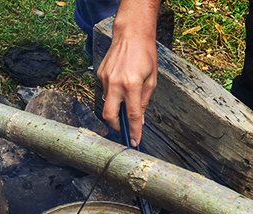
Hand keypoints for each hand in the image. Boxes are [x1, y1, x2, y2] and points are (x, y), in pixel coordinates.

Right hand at [97, 3, 158, 145]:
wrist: (131, 33)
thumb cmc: (145, 54)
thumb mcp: (152, 79)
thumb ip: (145, 100)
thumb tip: (139, 119)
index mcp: (131, 85)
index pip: (132, 115)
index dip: (134, 131)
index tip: (135, 141)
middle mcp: (116, 83)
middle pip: (109, 115)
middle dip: (116, 127)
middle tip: (124, 130)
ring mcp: (105, 79)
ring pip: (106, 103)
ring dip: (115, 108)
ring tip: (124, 102)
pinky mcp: (99, 74)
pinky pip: (105, 91)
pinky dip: (112, 95)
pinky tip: (120, 87)